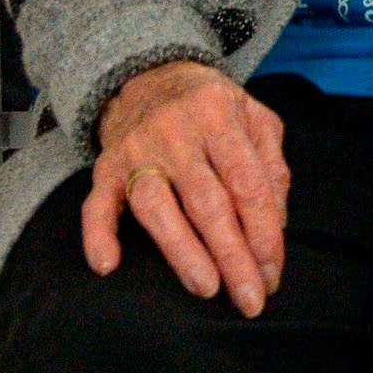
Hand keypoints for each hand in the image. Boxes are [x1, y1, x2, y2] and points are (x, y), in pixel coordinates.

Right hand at [85, 59, 288, 314]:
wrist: (150, 75)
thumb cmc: (212, 108)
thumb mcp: (254, 118)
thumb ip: (271, 167)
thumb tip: (275, 224)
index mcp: (217, 114)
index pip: (246, 181)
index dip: (262, 231)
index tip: (272, 271)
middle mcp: (174, 129)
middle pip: (206, 201)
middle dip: (231, 255)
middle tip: (250, 297)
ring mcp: (136, 148)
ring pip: (156, 205)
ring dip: (182, 251)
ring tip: (206, 288)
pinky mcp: (105, 166)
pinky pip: (97, 203)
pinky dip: (98, 234)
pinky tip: (107, 265)